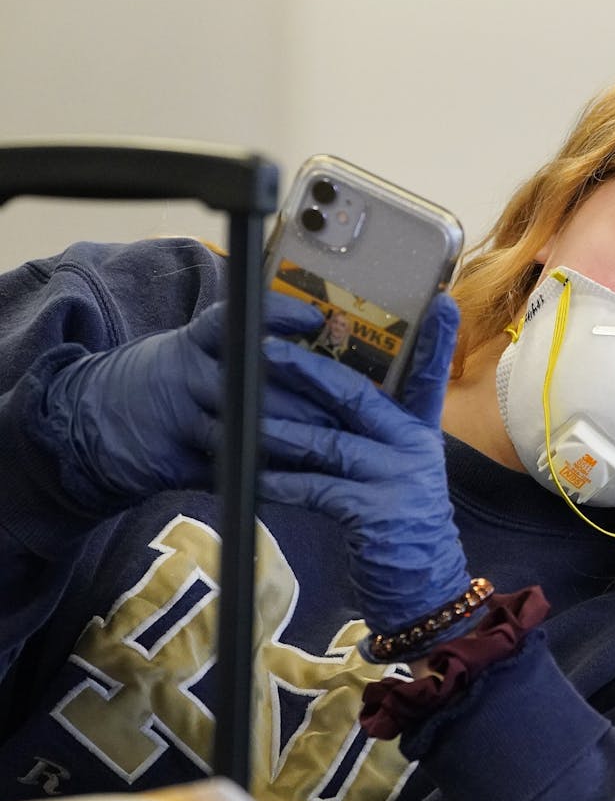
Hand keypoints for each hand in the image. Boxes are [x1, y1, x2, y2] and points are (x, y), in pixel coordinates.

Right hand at [42, 294, 322, 504]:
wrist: (82, 426)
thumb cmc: (159, 384)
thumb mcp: (185, 352)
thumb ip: (236, 350)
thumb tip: (308, 346)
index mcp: (190, 344)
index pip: (234, 321)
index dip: (275, 316)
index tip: (314, 321)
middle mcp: (184, 376)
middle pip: (254, 384)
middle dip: (306, 402)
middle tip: (347, 414)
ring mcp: (176, 420)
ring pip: (244, 431)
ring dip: (291, 445)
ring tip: (329, 452)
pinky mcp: (172, 462)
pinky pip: (226, 471)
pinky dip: (261, 478)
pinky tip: (293, 484)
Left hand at [257, 294, 471, 643]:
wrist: (422, 586)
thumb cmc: (400, 522)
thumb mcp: (399, 469)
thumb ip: (375, 433)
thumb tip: (326, 394)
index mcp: (420, 430)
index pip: (428, 374)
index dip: (435, 339)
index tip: (439, 300)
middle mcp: (414, 447)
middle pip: (358, 396)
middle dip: (308, 371)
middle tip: (268, 348)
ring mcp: (398, 479)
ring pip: (330, 441)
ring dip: (281, 428)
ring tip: (243, 413)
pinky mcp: (376, 514)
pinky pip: (318, 489)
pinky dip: (282, 483)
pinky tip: (252, 477)